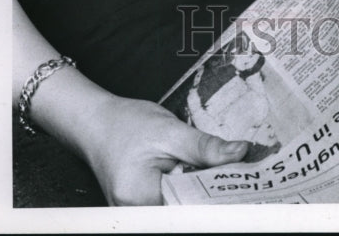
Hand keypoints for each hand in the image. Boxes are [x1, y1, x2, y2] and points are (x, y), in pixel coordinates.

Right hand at [84, 95, 247, 205]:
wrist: (96, 123)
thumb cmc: (125, 124)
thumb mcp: (168, 129)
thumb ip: (204, 146)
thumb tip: (239, 153)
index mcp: (141, 198)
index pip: (190, 209)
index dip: (217, 200)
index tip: (241, 187)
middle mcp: (137, 214)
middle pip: (186, 210)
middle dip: (211, 194)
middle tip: (236, 177)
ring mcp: (139, 215)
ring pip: (182, 208)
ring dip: (201, 192)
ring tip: (218, 174)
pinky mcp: (144, 209)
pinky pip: (174, 205)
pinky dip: (189, 191)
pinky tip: (199, 178)